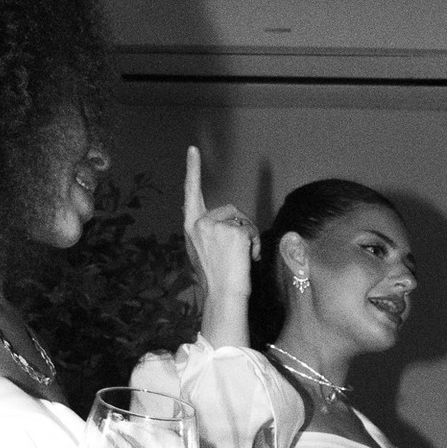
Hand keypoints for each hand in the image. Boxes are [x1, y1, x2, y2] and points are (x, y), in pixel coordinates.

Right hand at [182, 146, 257, 327]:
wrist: (223, 297)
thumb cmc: (217, 280)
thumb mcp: (203, 252)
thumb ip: (207, 234)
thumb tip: (220, 225)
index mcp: (190, 228)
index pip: (191, 193)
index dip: (193, 170)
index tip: (193, 150)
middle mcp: (199, 223)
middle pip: (230, 210)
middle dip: (242, 227)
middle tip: (243, 253)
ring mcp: (215, 225)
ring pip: (243, 220)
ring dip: (250, 237)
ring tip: (244, 258)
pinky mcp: (233, 231)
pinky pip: (251, 230)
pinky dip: (255, 244)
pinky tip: (249, 259)